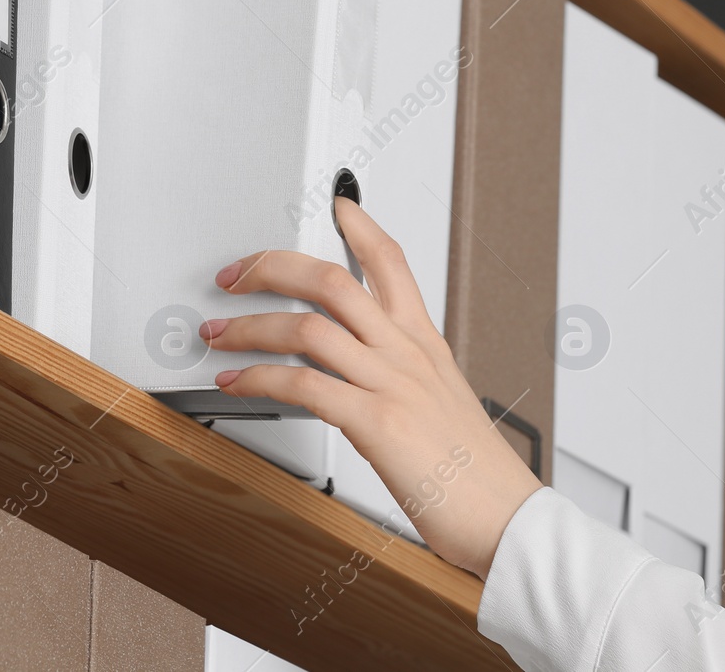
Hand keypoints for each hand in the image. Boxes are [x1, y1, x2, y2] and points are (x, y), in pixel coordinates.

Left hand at [200, 196, 542, 578]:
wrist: (506, 518)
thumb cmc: (474, 473)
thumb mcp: (444, 404)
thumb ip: (405, 377)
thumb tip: (366, 371)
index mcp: (425, 344)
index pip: (391, 262)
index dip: (360, 226)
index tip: (336, 204)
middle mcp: (407, 353)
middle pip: (332, 279)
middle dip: (271, 267)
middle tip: (234, 274)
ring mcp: (392, 384)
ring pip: (308, 327)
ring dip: (249, 325)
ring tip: (218, 333)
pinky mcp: (376, 422)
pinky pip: (303, 384)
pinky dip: (258, 377)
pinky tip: (237, 381)